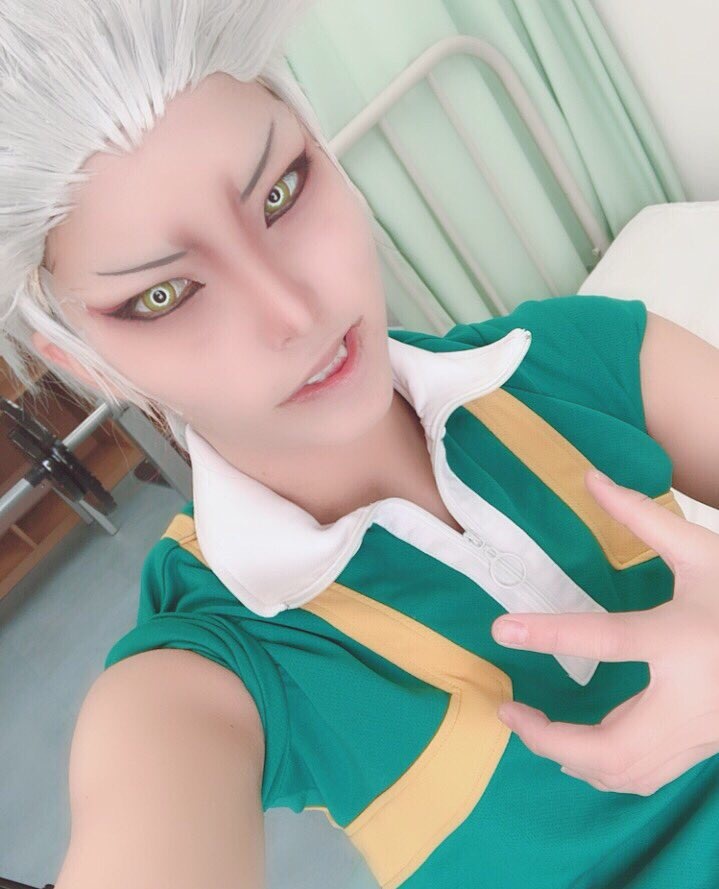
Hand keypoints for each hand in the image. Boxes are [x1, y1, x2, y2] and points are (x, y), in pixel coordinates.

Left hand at [490, 468, 718, 794]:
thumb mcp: (701, 550)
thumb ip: (642, 517)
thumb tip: (591, 478)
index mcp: (684, 640)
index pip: (606, 640)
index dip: (548, 635)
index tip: (501, 629)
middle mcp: (692, 700)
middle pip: (610, 748)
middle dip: (548, 738)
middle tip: (509, 710)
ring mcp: (702, 734)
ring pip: (626, 773)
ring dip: (571, 757)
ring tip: (533, 727)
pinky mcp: (704, 748)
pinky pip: (645, 774)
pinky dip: (603, 765)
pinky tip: (579, 744)